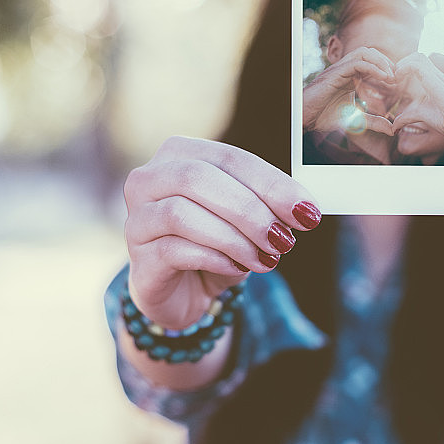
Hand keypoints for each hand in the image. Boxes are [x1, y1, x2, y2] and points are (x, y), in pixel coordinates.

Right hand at [124, 137, 320, 329]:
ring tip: (264, 258)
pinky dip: (214, 258)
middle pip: (198, 178)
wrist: (185, 290)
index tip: (306, 211)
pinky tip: (236, 268)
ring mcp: (136, 218)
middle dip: (250, 210)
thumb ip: (270, 205)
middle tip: (284, 239)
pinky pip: (173, 249)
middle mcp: (149, 179)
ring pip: (181, 213)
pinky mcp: (138, 257)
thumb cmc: (217, 244)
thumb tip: (305, 208)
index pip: (229, 157)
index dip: (271, 184)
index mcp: (180, 154)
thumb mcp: (248, 219)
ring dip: (233, 238)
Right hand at [303, 47, 394, 131]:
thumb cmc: (323, 116)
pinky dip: (373, 67)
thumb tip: (391, 129)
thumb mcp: (355, 120)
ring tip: (391, 76)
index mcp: (349, 76)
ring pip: (364, 52)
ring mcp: (340, 69)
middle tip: (397, 77)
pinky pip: (357, 63)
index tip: (397, 82)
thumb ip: (373, 122)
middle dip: (386, 62)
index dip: (386, 68)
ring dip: (381, 61)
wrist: (305, 117)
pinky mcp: (336, 72)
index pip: (371, 62)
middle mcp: (345, 69)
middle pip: (370, 52)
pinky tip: (383, 78)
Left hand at [392, 53, 443, 140]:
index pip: (415, 63)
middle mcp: (434, 75)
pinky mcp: (435, 80)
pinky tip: (398, 81)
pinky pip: (416, 66)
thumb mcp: (418, 115)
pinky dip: (404, 69)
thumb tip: (393, 127)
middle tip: (392, 80)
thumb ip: (405, 118)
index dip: (401, 69)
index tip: (392, 83)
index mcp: (431, 80)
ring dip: (402, 65)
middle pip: (416, 56)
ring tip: (395, 79)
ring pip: (417, 57)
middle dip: (401, 64)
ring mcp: (436, 76)